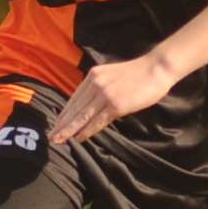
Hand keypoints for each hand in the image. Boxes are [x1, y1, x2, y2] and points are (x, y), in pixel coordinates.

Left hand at [49, 55, 180, 144]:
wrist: (157, 68)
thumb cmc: (139, 74)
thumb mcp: (113, 75)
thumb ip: (100, 87)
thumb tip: (92, 104)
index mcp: (93, 76)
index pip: (74, 99)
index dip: (64, 114)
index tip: (56, 124)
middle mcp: (95, 84)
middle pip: (75, 108)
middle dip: (62, 124)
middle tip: (51, 137)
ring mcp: (105, 94)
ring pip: (82, 116)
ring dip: (69, 130)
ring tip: (58, 140)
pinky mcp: (116, 104)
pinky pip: (97, 121)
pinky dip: (86, 131)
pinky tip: (78, 138)